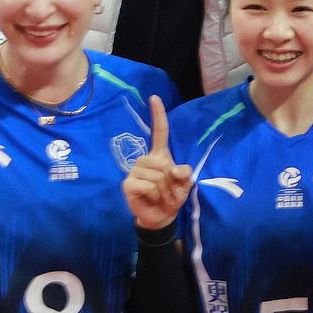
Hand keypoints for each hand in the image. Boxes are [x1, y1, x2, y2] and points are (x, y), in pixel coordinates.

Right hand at [122, 95, 192, 230]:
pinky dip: (155, 194)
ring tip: (162, 196)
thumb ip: (184, 174)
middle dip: (171, 181)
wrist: (161, 216)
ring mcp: (134, 171)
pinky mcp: (128, 184)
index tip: (155, 97)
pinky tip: (151, 198)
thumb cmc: (172, 196)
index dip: (158, 115)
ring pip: (157, 176)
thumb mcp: (185, 184)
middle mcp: (145, 160)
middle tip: (169, 190)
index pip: (159, 132)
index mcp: (160, 155)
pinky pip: (148, 186)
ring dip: (165, 190)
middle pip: (163, 164)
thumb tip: (171, 169)